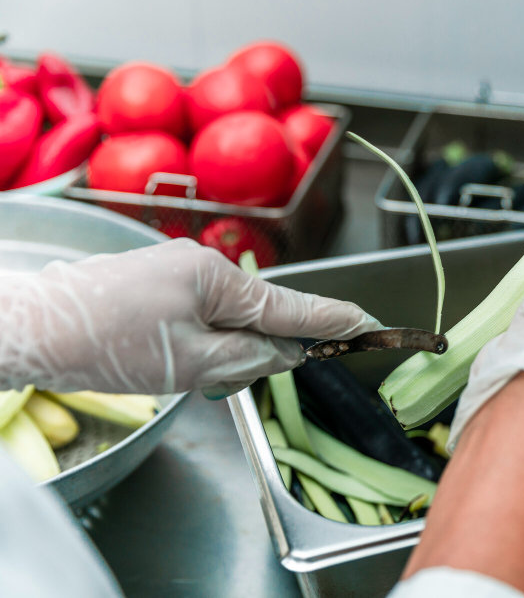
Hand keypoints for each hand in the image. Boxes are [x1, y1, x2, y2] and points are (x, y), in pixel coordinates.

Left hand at [0, 239, 381, 393]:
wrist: (27, 328)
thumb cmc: (105, 345)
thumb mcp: (189, 364)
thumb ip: (249, 357)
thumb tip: (286, 353)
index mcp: (217, 278)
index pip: (292, 305)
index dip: (334, 321)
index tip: (370, 324)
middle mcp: (202, 264)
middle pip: (259, 312)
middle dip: (258, 349)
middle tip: (227, 380)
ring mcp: (176, 268)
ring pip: (227, 316)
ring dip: (223, 349)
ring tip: (183, 374)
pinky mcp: (155, 280)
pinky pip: (201, 312)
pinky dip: (202, 340)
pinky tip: (173, 359)